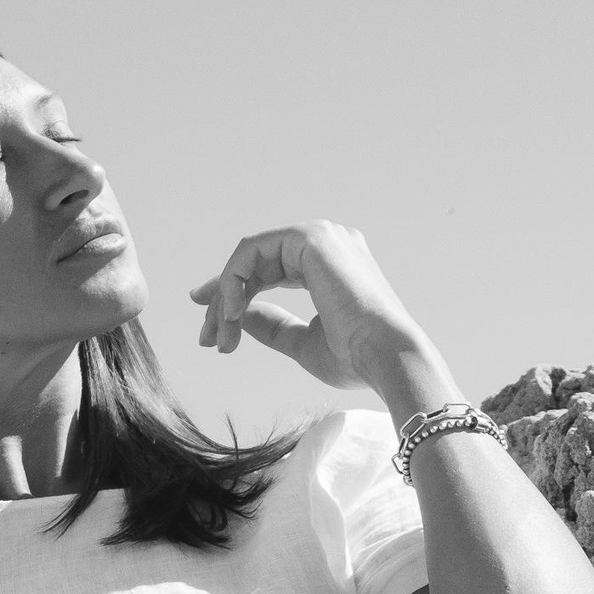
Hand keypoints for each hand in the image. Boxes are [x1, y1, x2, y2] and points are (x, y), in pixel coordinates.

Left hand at [187, 221, 437, 392]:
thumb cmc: (354, 358)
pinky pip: (251, 252)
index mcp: (329, 265)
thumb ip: (271, 324)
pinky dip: (234, 282)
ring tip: (220, 337)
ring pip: (248, 258)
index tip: (211, 327)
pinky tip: (233, 314)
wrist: (385, 358)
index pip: (268, 270)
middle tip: (207, 340)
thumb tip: (239, 315)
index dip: (233, 294)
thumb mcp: (300, 341)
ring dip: (225, 299)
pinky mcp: (310, 238)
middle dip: (223, 302)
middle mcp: (327, 243)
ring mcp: (320, 236)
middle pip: (254, 264)